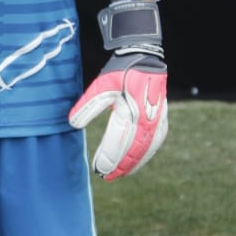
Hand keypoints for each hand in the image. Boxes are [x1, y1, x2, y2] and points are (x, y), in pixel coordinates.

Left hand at [68, 0, 167, 180]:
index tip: (98, 170)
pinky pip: (156, 141)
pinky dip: (146, 153)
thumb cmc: (120, 71)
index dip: (108, 158)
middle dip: (120, 165)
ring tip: (121, 174)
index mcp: (130, 110)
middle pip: (133, 150)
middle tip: (107, 177)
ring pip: (146, 148)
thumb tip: (72, 124)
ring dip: (134, 163)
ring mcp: (157, 119)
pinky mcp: (162, 117)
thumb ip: (87, 106)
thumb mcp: (100, 85)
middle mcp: (146, 118)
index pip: (118, 142)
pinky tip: (138, 160)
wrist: (144, 57)